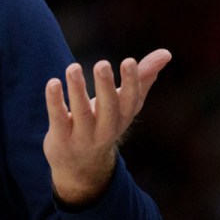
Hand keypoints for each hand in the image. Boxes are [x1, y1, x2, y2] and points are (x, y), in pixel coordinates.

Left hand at [43, 49, 171, 206]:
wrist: (82, 166)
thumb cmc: (106, 123)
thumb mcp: (125, 104)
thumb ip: (143, 78)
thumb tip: (166, 53)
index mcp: (123, 117)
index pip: (130, 100)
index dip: (132, 82)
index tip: (129, 61)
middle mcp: (106, 128)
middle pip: (108, 108)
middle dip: (105, 86)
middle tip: (102, 64)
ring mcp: (83, 136)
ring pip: (81, 113)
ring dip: (77, 90)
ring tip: (73, 68)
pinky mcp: (61, 139)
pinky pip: (58, 119)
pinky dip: (55, 102)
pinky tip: (53, 83)